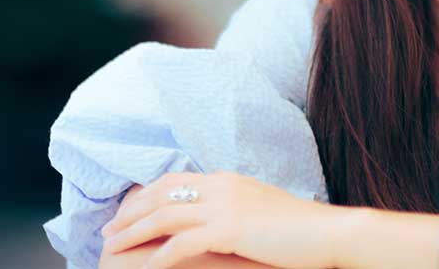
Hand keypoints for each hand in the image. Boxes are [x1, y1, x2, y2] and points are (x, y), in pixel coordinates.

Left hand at [101, 171, 344, 268]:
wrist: (329, 232)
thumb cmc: (300, 229)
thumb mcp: (261, 208)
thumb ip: (235, 207)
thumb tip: (214, 219)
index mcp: (228, 179)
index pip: (174, 180)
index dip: (145, 195)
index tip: (126, 212)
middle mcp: (222, 185)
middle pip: (162, 194)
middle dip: (130, 212)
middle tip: (108, 230)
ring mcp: (226, 205)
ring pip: (165, 214)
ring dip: (135, 231)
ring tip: (114, 246)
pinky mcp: (230, 229)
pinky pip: (184, 242)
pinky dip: (161, 254)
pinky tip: (148, 266)